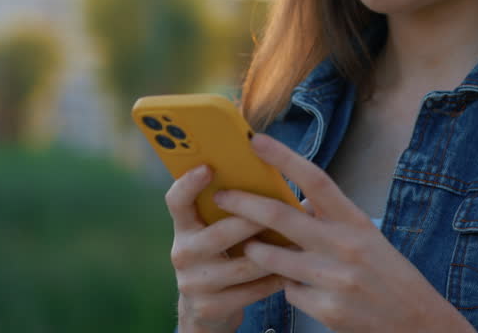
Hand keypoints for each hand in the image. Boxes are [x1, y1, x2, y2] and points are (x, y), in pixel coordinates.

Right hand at [164, 164, 286, 332]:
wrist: (205, 310)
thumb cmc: (219, 257)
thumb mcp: (212, 233)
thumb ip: (229, 211)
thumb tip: (271, 182)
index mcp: (183, 228)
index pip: (177, 201)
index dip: (189, 183)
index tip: (209, 167)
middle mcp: (183, 253)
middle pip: (221, 233)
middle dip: (254, 220)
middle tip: (281, 208)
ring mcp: (195, 283)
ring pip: (245, 264)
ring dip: (276, 252)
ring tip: (301, 240)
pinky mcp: (212, 307)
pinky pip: (253, 290)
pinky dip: (276, 278)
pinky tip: (294, 270)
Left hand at [213, 134, 474, 332]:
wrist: (420, 324)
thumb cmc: (389, 276)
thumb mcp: (366, 239)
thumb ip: (331, 221)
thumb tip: (292, 204)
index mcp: (355, 222)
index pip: (315, 179)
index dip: (284, 157)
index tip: (256, 140)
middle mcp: (345, 246)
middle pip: (280, 217)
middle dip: (243, 204)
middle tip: (220, 197)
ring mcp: (335, 279)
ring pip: (274, 259)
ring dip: (255, 252)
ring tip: (250, 248)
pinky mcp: (328, 309)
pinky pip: (289, 291)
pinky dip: (289, 287)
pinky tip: (304, 289)